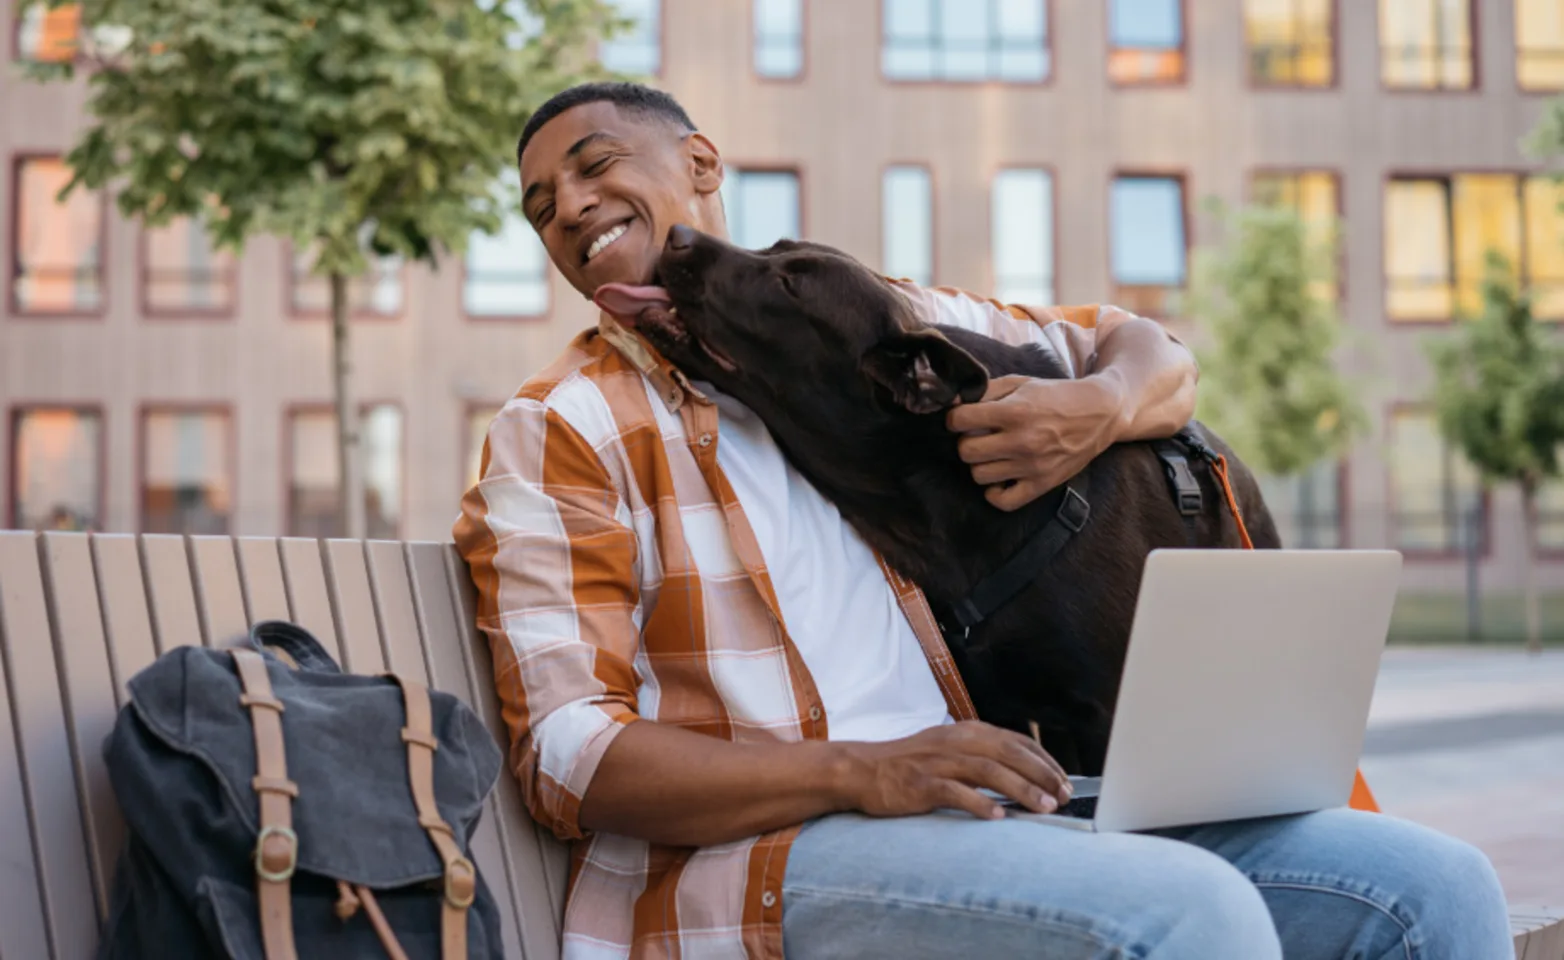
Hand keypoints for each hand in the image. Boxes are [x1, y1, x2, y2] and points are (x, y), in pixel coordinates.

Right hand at [834, 721, 1072, 820]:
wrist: (862, 769)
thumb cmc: (910, 765)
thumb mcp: (949, 751)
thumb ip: (982, 758)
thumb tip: (1024, 777)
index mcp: (967, 731)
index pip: (1016, 741)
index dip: (1045, 761)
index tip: (1065, 781)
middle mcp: (956, 741)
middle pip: (1009, 752)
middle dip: (1042, 774)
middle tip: (1064, 796)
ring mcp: (938, 761)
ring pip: (989, 771)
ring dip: (1021, 789)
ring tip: (1044, 807)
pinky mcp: (921, 783)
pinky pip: (955, 792)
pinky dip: (979, 803)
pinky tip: (998, 817)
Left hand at [945, 374, 1128, 510]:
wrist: (1100, 413)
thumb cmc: (1056, 396)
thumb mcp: (1021, 384)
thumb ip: (985, 391)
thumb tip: (951, 402)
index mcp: (1016, 411)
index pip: (961, 420)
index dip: (955, 418)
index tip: (963, 418)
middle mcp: (1022, 441)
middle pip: (966, 452)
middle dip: (966, 442)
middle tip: (979, 436)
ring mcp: (1032, 466)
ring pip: (979, 475)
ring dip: (981, 463)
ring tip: (994, 453)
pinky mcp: (1042, 485)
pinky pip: (1003, 501)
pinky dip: (995, 492)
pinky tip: (1001, 477)